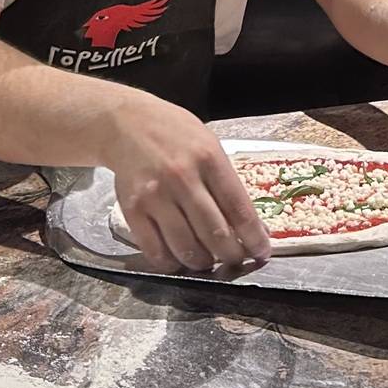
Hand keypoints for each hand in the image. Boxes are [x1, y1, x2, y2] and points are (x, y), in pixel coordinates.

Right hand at [101, 89, 270, 272]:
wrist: (126, 123)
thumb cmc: (174, 134)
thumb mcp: (209, 145)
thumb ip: (226, 182)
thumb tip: (250, 225)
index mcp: (209, 158)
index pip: (239, 209)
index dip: (254, 238)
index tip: (261, 252)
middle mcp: (182, 178)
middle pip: (215, 234)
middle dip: (232, 256)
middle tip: (236, 260)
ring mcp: (155, 196)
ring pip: (187, 248)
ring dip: (203, 263)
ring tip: (209, 261)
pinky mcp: (132, 210)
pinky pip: (156, 251)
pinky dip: (172, 264)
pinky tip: (179, 259)